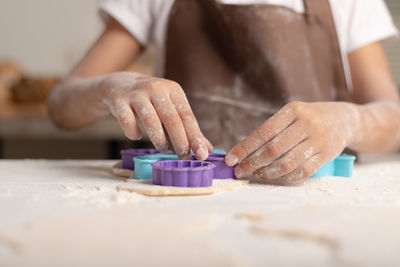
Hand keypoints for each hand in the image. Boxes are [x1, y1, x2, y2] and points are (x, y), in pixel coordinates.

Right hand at [99, 72, 212, 159]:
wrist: (119, 84)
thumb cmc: (151, 101)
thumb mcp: (171, 107)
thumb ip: (187, 128)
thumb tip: (206, 150)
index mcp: (173, 90)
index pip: (187, 115)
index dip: (195, 136)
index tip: (201, 154)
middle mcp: (156, 89)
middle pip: (172, 118)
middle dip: (180, 141)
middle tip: (184, 157)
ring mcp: (137, 94)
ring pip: (150, 119)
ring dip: (159, 138)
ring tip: (163, 149)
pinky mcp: (119, 101)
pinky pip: (126, 120)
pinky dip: (133, 132)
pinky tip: (136, 136)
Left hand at [225, 101, 360, 182]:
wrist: (345, 119)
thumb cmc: (310, 117)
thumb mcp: (292, 114)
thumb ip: (273, 129)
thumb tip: (245, 150)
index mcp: (293, 111)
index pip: (263, 132)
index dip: (245, 147)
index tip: (231, 159)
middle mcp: (306, 124)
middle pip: (273, 149)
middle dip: (252, 162)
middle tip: (239, 171)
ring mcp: (318, 141)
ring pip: (287, 163)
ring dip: (267, 172)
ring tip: (256, 173)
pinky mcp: (326, 156)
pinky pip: (303, 172)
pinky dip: (287, 177)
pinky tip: (277, 176)